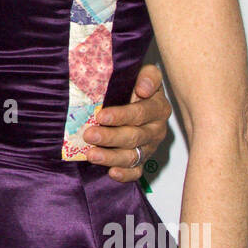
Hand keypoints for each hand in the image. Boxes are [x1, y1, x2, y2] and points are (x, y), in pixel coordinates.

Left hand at [84, 62, 170, 181]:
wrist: (139, 97)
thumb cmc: (136, 85)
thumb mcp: (143, 73)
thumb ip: (147, 76)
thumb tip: (143, 88)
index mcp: (158, 108)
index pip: (140, 113)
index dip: (121, 116)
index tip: (101, 116)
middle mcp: (156, 129)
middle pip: (134, 136)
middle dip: (110, 137)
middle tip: (89, 135)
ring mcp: (149, 147)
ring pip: (133, 156)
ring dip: (111, 157)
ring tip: (91, 155)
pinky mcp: (142, 160)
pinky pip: (136, 172)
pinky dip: (124, 174)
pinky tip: (111, 173)